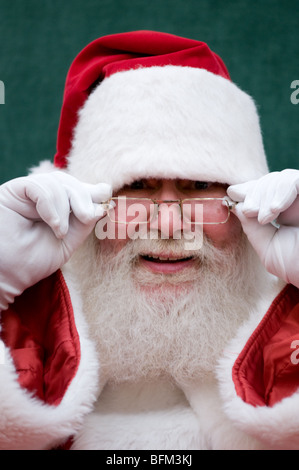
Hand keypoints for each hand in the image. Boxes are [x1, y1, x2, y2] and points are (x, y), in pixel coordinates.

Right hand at [0, 171, 111, 310]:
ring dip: (65, 206)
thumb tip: (104, 196)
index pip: (76, 189)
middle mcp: (40, 197)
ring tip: (60, 232)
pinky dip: (50, 204)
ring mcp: (26, 194)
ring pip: (55, 182)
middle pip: (68, 182)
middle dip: (83, 197)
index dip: (92, 193)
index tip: (107, 204)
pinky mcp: (12, 192)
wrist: (6, 275)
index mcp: (54, 207)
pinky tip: (53, 224)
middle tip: (87, 217)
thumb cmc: (32, 262)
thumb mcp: (68, 242)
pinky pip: (37, 186)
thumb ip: (84, 221)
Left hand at [227, 169, 298, 287]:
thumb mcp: (268, 249)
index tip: (231, 194)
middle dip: (255, 193)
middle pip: (271, 182)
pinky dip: (282, 190)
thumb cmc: (298, 267)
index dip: (248, 190)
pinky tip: (275, 209)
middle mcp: (297, 204)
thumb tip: (237, 206)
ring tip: (263, 216)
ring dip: (266, 194)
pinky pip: (296, 179)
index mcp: (286, 215)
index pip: (265, 193)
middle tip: (250, 212)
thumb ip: (252, 229)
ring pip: (282, 177)